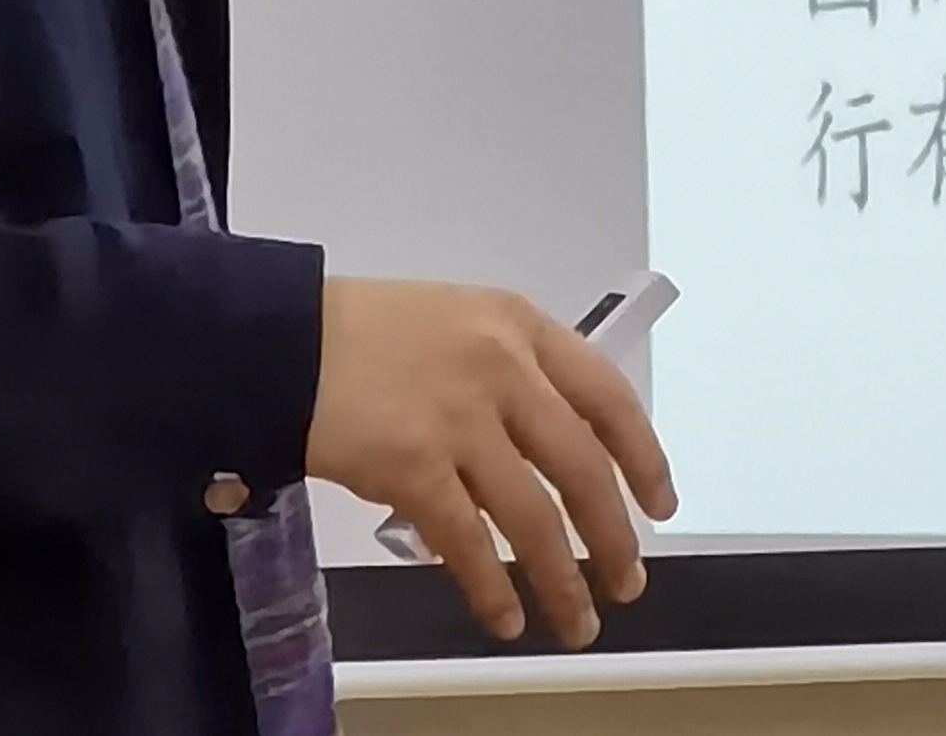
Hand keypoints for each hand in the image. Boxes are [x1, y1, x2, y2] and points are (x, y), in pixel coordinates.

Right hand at [307, 277, 674, 649]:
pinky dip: (493, 589)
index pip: (606, 394)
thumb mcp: (457, 323)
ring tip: (577, 622)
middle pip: (581, 467)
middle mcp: (501, 368)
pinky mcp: (415, 466)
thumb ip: (509, 375)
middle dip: (613, 536)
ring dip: (564, 581)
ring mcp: (460, 418)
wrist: (286, 340)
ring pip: (535, 518)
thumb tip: (549, 460)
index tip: (659, 503)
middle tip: (628, 582)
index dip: (642, 455)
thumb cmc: (368, 332)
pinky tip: (505, 617)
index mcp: (517, 324)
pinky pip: (470, 544)